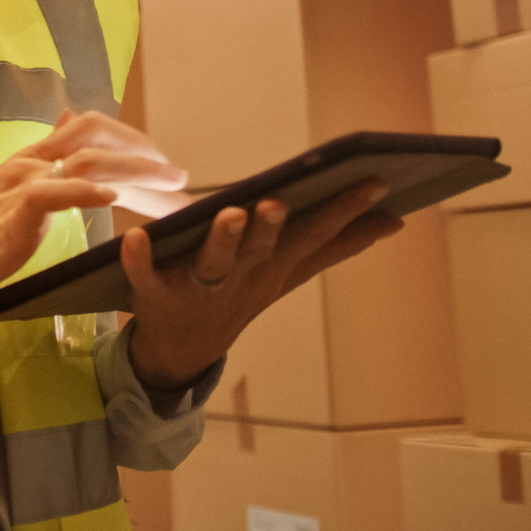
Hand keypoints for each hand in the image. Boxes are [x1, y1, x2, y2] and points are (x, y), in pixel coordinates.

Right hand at [0, 111, 188, 365]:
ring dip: (135, 169)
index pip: (89, 133)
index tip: (164, 172)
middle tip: (179, 179)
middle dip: (144, 152)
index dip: (132, 146)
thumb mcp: (10, 196)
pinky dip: (89, 189)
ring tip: (168, 187)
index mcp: (30, 161)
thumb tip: (67, 124)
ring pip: (86, 159)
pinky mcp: (12, 212)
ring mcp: (19, 183)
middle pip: (96, 134)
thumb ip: (43, 167)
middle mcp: (27, 162)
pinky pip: (56, 192)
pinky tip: (115, 196)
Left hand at [120, 178, 400, 390]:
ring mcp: (199, 286)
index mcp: (274, 264)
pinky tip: (135, 236)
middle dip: (272, 227)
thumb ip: (338, 244)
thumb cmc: (241, 293)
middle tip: (280, 202)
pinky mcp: (156, 293)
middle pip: (262, 248)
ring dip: (222, 238)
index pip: (314, 234)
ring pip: (214, 261)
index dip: (345, 209)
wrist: (183, 349)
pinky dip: (139, 259)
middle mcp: (241, 275)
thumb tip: (394, 221)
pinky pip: (146, 275)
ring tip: (231, 213)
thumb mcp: (291, 272)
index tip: (375, 181)